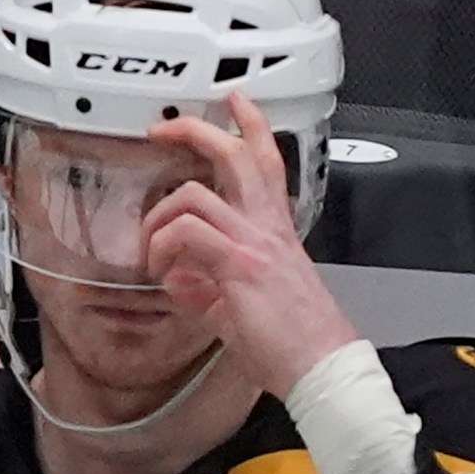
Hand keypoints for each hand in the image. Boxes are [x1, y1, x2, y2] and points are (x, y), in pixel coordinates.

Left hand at [140, 93, 359, 399]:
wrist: (323, 370)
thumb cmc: (295, 344)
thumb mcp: (243, 307)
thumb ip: (206, 288)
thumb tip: (177, 279)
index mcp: (275, 232)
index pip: (267, 162)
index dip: (252, 126)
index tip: (235, 103)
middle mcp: (268, 228)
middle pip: (236, 155)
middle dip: (195, 131)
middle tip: (167, 127)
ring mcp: (255, 243)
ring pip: (196, 192)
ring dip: (160, 215)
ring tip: (151, 244)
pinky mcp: (240, 265)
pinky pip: (186, 232)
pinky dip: (162, 247)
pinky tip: (161, 271)